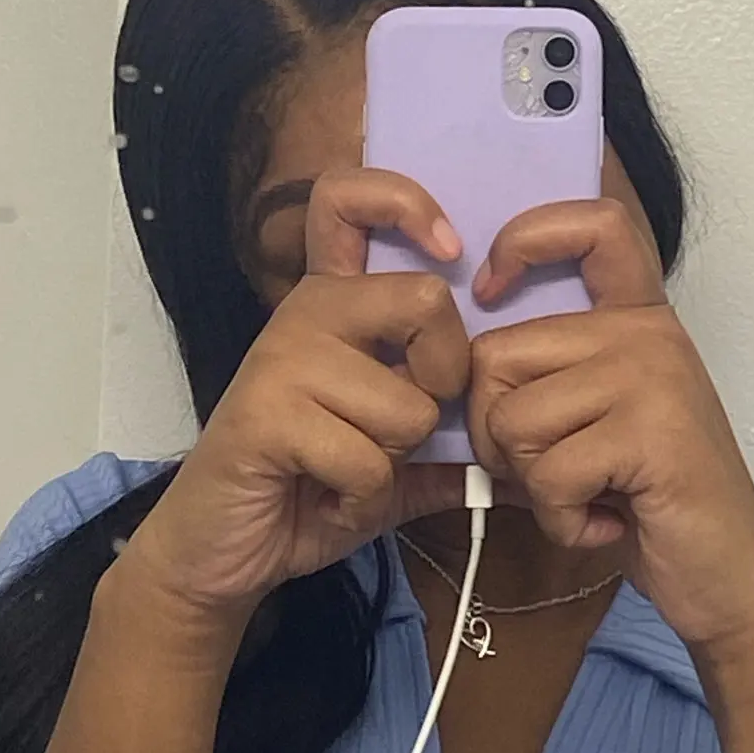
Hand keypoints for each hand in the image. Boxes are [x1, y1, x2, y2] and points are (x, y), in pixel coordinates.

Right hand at [117, 169, 471, 640]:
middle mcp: (307, 313)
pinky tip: (324, 499)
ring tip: (344, 473)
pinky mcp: (265, 411)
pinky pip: (368, 459)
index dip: (406, 203)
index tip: (452, 250)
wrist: (221, 552)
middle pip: (426, 300)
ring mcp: (281, 358)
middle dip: (443, 380)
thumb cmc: (310, 493)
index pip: (348, 200)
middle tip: (403, 427)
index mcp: (336, 303)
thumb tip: (532, 468)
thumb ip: (455, 452)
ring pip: (408, 406)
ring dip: (393, 463)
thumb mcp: (396, 466)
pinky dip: (361, 499)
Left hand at [467, 198, 753, 656]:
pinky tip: (606, 522)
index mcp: (637, 319)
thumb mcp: (596, 424)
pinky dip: (560, 519)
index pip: (592, 225)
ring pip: (511, 421)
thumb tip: (449, 369)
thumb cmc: (651, 505)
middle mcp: (648, 334)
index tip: (491, 290)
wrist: (730, 579)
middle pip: (496, 356)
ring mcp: (654, 377)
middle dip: (497, 435)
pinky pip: (548, 474)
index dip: (526, 238)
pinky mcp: (652, 432)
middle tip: (553, 473)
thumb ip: (543, 382)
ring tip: (590, 497)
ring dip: (532, 485)